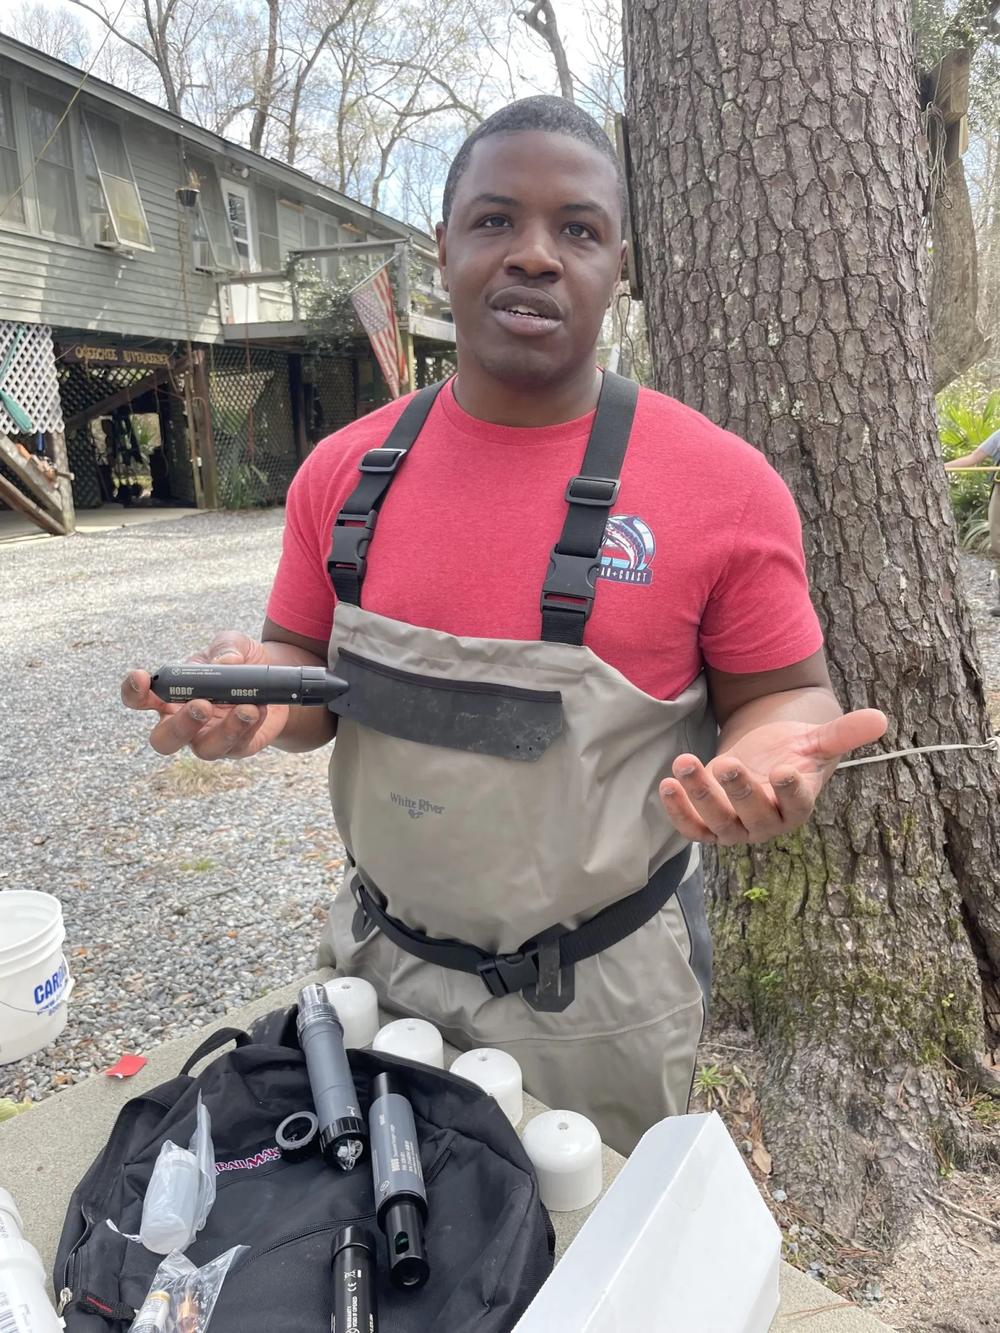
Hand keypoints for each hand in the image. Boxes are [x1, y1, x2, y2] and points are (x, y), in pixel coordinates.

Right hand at [121, 632, 288, 759]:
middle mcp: (183, 722)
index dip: (133, 692)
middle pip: (163, 740)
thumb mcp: (233, 643)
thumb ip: (226, 647)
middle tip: (201, 706)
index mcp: (170, 694)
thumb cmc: (241, 660)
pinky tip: (258, 708)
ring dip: (225, 730)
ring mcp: (209, 738)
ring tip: (246, 708)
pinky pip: (239, 745)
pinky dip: (249, 726)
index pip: (139, 699)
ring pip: (205, 750)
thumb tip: (225, 662)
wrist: (275, 677)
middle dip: (180, 726)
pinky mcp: (238, 747)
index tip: (141, 677)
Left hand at [659, 709, 887, 845]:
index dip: (791, 790)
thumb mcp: (815, 740)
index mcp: (798, 805)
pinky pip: (692, 828)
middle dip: (739, 791)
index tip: (784, 770)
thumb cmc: (792, 752)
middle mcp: (767, 823)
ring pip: (718, 822)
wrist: (762, 760)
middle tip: (726, 764)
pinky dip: (678, 811)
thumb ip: (843, 733)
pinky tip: (666, 785)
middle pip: (754, 815)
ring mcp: (736, 828)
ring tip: (685, 763)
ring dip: (700, 796)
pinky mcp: (708, 826)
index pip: (797, 804)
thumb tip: (881, 718)